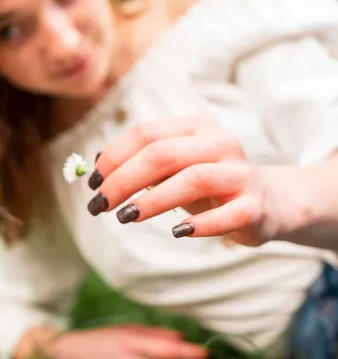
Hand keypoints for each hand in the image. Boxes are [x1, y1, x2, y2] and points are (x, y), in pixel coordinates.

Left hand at [87, 114, 280, 245]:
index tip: (92, 183)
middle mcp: (219, 142)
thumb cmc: (206, 183)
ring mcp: (240, 172)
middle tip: (99, 205)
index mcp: (195, 126)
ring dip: (153, 200)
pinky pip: (227, 215)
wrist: (266, 201)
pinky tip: (177, 232)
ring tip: (126, 217)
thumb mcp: (173, 168)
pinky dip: (199, 225)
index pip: (146, 133)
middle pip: (163, 154)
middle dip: (123, 180)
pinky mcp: (255, 204)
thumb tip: (96, 164)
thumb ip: (140, 162)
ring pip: (193, 179)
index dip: (114, 157)